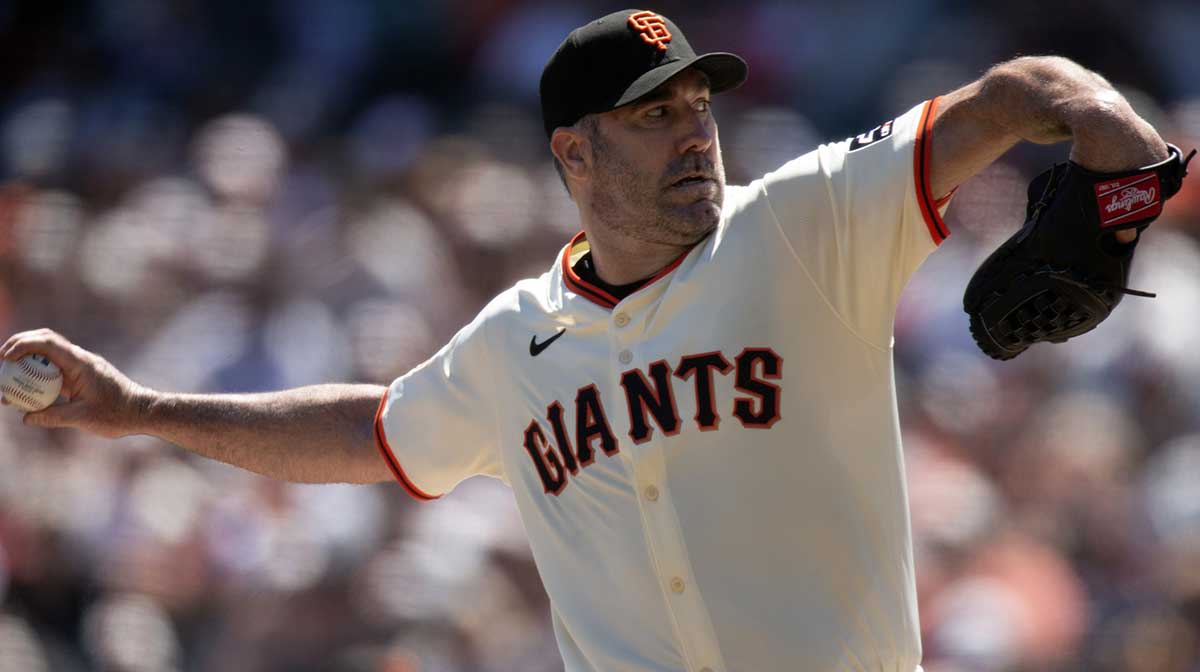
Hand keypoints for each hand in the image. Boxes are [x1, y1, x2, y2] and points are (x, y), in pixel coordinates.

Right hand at [0, 329, 152, 437]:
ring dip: (27, 362)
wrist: (142, 412)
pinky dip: (38, 376)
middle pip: (45, 341)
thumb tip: (26, 418)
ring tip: (7, 381)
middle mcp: (80, 359)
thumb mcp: (83, 418)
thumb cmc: (118, 414)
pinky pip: (55, 371)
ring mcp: (81, 367)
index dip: (23, 345)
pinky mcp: (81, 376)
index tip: (4, 358)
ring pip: (48, 356)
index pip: (48, 343)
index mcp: (81, 363)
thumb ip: (53, 417)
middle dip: (20, 346)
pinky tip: (26, 392)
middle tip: (0, 362)